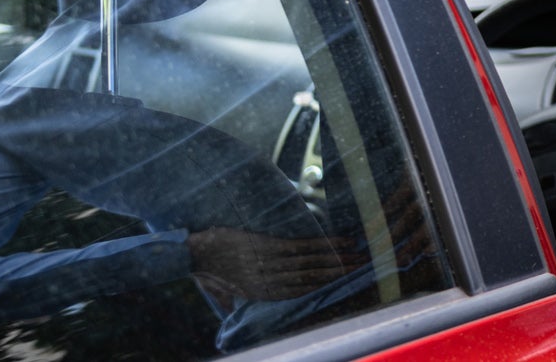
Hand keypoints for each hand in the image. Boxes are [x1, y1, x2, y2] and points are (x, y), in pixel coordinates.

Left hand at [188, 227, 365, 302]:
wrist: (192, 253)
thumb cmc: (204, 271)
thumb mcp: (217, 293)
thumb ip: (229, 303)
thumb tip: (231, 314)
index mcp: (260, 293)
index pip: (299, 291)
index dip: (324, 286)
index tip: (344, 280)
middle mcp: (270, 281)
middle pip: (311, 278)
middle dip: (339, 272)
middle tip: (363, 267)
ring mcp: (271, 263)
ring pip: (311, 263)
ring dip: (337, 259)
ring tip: (358, 256)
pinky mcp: (268, 246)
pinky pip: (301, 247)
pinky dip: (323, 245)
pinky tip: (339, 242)